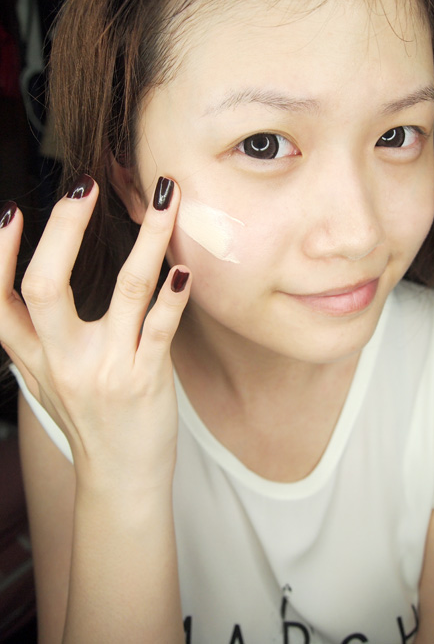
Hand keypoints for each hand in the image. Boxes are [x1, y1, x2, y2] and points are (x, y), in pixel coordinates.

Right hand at [0, 176, 189, 491]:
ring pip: (125, 291)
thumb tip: (41, 276)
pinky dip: (173, 295)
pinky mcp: (146, 380)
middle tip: (85, 185)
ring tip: (166, 198)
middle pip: (45, 286)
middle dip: (64, 230)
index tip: (12, 212)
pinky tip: (183, 268)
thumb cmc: (90, 421)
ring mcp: (105, 369)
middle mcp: (63, 360)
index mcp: (33, 357)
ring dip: (147, 238)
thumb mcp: (49, 380)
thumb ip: (41, 334)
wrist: (120, 480)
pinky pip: (162, 328)